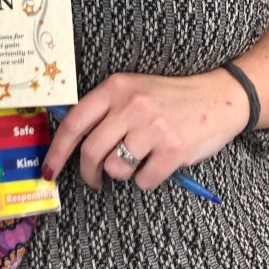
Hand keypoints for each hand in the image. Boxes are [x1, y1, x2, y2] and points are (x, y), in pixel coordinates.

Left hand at [43, 69, 249, 191]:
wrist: (219, 97)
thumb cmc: (170, 97)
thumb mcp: (133, 89)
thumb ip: (106, 108)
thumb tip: (72, 139)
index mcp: (116, 87)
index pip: (75, 122)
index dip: (57, 149)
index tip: (49, 169)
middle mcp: (131, 105)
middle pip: (91, 151)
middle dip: (88, 173)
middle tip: (94, 181)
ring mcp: (152, 127)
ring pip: (116, 169)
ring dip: (123, 173)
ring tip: (139, 159)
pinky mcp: (172, 149)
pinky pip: (143, 180)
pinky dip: (147, 179)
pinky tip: (158, 163)